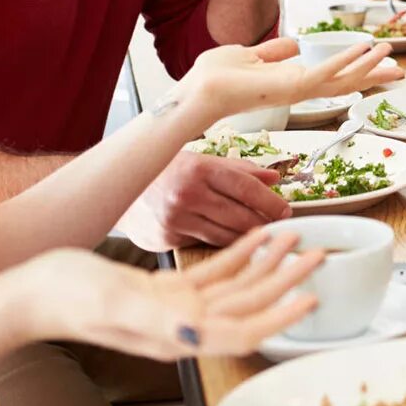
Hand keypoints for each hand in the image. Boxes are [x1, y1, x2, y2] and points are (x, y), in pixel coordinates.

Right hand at [17, 227, 322, 359]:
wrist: (34, 291)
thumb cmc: (67, 299)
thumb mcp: (115, 305)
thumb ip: (158, 322)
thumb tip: (196, 335)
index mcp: (177, 336)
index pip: (243, 331)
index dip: (279, 316)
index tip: (310, 296)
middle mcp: (184, 326)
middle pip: (250, 305)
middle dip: (287, 281)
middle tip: (318, 255)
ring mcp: (176, 308)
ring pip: (237, 287)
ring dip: (269, 263)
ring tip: (297, 237)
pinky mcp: (166, 291)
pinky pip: (214, 273)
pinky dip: (240, 254)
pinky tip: (258, 237)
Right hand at [120, 150, 291, 249]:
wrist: (120, 192)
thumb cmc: (165, 173)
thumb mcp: (201, 160)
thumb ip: (240, 170)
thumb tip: (274, 178)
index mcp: (198, 168)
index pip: (245, 186)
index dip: (270, 201)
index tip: (286, 210)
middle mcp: (187, 194)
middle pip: (239, 215)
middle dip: (265, 222)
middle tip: (280, 225)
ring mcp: (176, 219)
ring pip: (226, 235)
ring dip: (248, 237)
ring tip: (263, 234)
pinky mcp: (168, 239)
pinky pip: (207, 244)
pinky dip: (224, 243)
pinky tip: (235, 241)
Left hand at [182, 39, 393, 125]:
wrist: (199, 90)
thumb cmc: (216, 76)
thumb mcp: (251, 55)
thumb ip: (274, 52)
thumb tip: (295, 44)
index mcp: (290, 82)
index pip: (331, 77)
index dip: (354, 69)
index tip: (374, 60)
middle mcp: (299, 89)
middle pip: (345, 83)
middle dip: (372, 75)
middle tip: (398, 70)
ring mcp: (298, 90)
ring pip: (343, 79)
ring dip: (367, 65)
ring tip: (389, 51)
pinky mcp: (293, 87)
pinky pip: (328, 73)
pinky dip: (348, 62)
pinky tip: (365, 51)